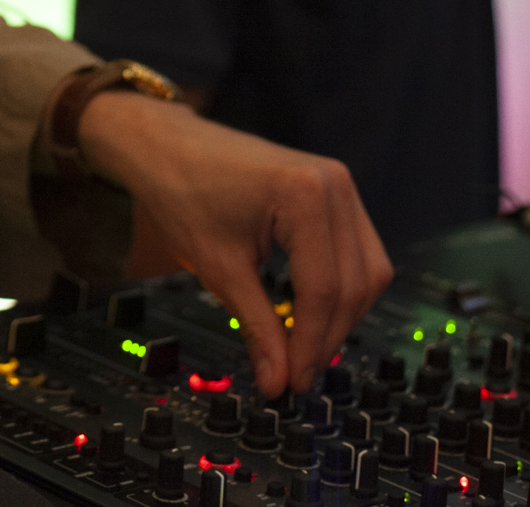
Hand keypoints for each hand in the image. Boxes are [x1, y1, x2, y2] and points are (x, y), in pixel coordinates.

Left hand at [77, 90, 390, 397]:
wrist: (163, 145)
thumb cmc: (181, 189)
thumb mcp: (218, 267)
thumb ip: (257, 327)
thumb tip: (278, 381)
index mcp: (305, 195)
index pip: (324, 290)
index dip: (309, 345)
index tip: (291, 383)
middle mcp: (334, 184)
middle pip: (355, 284)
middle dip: (328, 335)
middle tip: (295, 375)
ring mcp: (339, 184)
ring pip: (366, 271)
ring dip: (340, 315)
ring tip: (302, 350)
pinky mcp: (333, 191)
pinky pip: (356, 251)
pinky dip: (338, 287)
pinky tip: (309, 313)